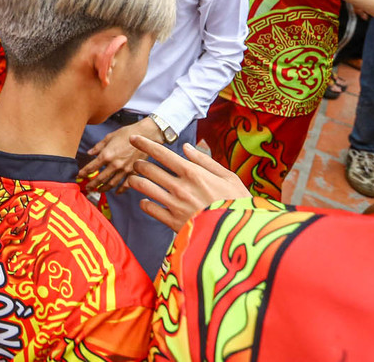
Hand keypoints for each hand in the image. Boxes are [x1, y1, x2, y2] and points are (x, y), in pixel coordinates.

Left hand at [77, 119, 162, 193]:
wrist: (146, 134)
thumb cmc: (127, 133)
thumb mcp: (109, 137)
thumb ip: (98, 146)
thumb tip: (89, 152)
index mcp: (107, 155)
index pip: (92, 167)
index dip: (84, 173)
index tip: (79, 176)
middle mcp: (115, 164)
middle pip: (100, 178)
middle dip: (92, 184)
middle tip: (87, 188)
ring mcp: (125, 170)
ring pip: (112, 183)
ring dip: (104, 188)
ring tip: (98, 190)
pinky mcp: (134, 172)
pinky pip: (126, 185)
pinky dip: (120, 190)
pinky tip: (116, 192)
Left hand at [125, 135, 249, 230]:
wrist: (240, 234)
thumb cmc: (238, 203)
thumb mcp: (228, 177)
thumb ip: (204, 160)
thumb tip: (186, 147)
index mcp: (193, 173)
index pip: (161, 153)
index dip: (144, 143)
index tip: (133, 139)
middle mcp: (180, 187)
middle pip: (147, 169)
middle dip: (138, 164)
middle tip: (137, 164)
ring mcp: (175, 205)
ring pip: (143, 187)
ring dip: (135, 181)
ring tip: (134, 180)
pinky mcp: (173, 223)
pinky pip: (149, 208)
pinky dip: (144, 203)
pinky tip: (147, 202)